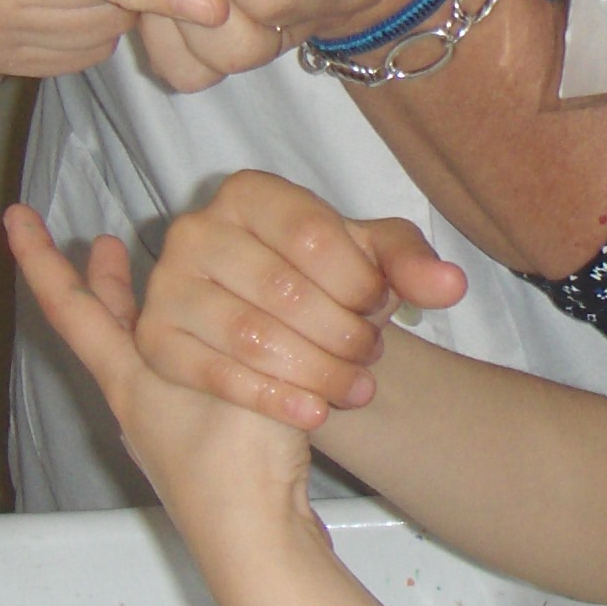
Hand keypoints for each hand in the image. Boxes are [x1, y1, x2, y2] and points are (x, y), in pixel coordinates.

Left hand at [2, 205, 312, 514]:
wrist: (259, 544)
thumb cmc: (238, 467)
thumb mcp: (233, 376)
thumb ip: (230, 332)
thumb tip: (239, 284)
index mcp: (128, 379)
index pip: (71, 308)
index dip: (41, 261)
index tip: (16, 221)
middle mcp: (137, 398)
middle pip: (106, 326)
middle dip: (102, 281)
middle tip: (101, 240)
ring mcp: (166, 425)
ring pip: (149, 347)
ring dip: (152, 308)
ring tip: (161, 277)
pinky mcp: (203, 443)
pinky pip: (187, 372)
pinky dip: (194, 343)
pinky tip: (221, 338)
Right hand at [140, 172, 469, 430]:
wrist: (280, 321)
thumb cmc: (327, 277)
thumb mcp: (374, 260)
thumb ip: (413, 263)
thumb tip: (450, 285)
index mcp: (248, 193)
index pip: (314, 238)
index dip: (360, 282)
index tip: (381, 306)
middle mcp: (195, 229)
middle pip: (283, 291)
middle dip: (342, 333)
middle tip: (370, 355)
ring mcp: (167, 285)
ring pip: (251, 337)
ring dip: (316, 371)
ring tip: (355, 387)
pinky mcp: (155, 340)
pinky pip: (215, 375)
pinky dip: (273, 398)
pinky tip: (315, 412)